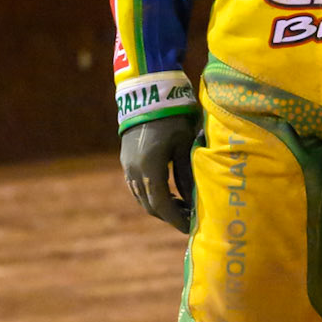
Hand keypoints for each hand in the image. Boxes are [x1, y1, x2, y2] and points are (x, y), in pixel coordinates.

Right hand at [121, 113, 199, 233]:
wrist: (147, 93)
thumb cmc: (172, 117)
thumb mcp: (185, 146)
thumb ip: (187, 175)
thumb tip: (194, 200)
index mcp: (150, 169)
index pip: (162, 206)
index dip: (176, 220)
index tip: (190, 228)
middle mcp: (134, 172)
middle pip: (150, 205)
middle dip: (169, 216)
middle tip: (189, 218)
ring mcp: (127, 166)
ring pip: (141, 198)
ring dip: (160, 206)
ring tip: (181, 206)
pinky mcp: (126, 160)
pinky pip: (137, 187)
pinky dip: (152, 194)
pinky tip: (168, 191)